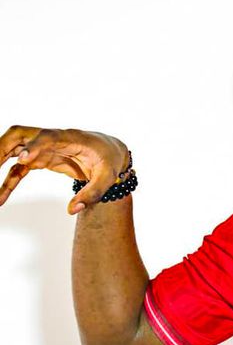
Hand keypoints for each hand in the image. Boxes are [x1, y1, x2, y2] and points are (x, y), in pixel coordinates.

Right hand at [0, 126, 128, 213]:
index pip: (49, 136)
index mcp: (72, 138)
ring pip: (13, 148)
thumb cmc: (109, 161)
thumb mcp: (108, 178)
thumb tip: (73, 210)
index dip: (35, 145)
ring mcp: (43, 148)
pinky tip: (1, 198)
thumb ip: (93, 193)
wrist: (109, 153)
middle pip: (20, 135)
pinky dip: (7, 181)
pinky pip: (18, 168)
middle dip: (2, 148)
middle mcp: (52, 139)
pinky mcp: (40, 160)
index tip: (23, 158)